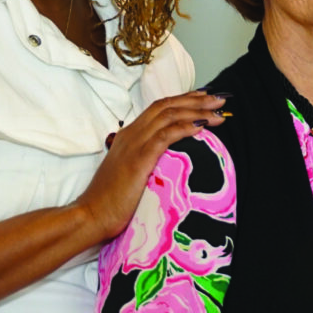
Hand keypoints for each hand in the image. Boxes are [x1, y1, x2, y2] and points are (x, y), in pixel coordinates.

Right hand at [77, 91, 228, 241]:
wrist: (92, 215)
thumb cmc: (112, 200)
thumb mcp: (132, 173)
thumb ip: (148, 161)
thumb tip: (171, 161)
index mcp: (130, 135)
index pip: (159, 107)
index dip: (184, 99)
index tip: (205, 97)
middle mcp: (131, 134)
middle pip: (167, 105)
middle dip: (196, 99)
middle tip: (220, 98)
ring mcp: (134, 144)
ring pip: (169, 116)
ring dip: (197, 111)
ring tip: (218, 111)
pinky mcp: (138, 159)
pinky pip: (165, 135)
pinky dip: (185, 127)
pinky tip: (202, 127)